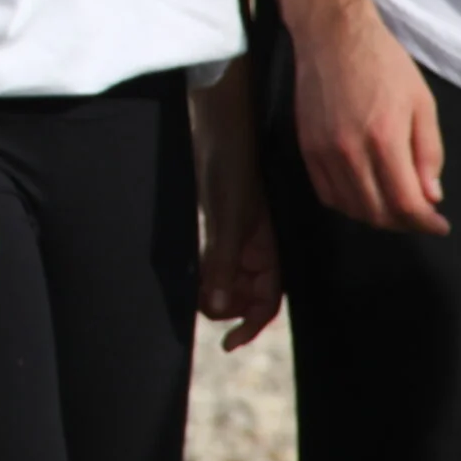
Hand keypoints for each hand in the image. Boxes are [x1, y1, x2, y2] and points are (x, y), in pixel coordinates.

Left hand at [190, 60, 281, 349]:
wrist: (220, 117)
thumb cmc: (232, 162)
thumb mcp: (228, 216)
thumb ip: (223, 261)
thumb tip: (218, 308)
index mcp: (272, 247)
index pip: (268, 300)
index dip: (252, 324)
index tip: (229, 343)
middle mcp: (260, 244)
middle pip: (247, 293)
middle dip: (227, 306)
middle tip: (197, 305)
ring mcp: (240, 231)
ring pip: (230, 275)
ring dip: (213, 288)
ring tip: (191, 291)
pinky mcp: (221, 217)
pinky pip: (216, 254)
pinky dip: (204, 267)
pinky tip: (189, 271)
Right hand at [291, 5, 447, 234]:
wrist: (333, 36)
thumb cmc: (384, 64)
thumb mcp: (422, 103)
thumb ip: (428, 152)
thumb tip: (431, 196)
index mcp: (385, 139)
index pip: (405, 203)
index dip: (425, 222)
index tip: (439, 224)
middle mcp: (350, 151)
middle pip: (376, 212)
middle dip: (404, 223)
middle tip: (420, 214)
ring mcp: (323, 151)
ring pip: (350, 207)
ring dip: (376, 216)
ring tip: (394, 206)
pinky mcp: (306, 147)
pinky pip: (325, 192)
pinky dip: (347, 204)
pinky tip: (364, 194)